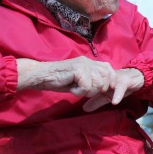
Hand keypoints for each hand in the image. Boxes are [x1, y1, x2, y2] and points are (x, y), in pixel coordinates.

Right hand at [17, 57, 143, 111]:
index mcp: (89, 62)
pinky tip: (71, 89)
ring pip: (98, 84)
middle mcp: (88, 61)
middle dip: (98, 89)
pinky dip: (78, 92)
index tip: (105, 89)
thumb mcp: (79, 79)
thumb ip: (91, 79)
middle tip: (84, 90)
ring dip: (88, 91)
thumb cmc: (58, 80)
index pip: (109, 68)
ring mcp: (84, 64)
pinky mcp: (78, 70)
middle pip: (106, 78)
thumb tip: (105, 86)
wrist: (42, 76)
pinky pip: (87, 87)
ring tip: (76, 89)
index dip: (110, 80)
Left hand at [83, 68, 143, 111]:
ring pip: (106, 82)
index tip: (72, 89)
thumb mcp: (106, 95)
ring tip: (92, 95)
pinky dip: (117, 95)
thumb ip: (96, 101)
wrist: (135, 79)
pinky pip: (120, 88)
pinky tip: (114, 102)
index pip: (88, 79)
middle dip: (87, 86)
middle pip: (95, 79)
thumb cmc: (118, 86)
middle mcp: (106, 75)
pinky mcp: (125, 81)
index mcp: (100, 77)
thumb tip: (84, 109)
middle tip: (79, 92)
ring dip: (100, 89)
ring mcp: (115, 78)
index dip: (80, 84)